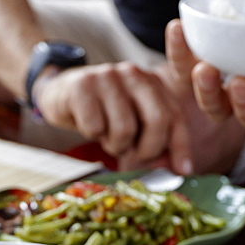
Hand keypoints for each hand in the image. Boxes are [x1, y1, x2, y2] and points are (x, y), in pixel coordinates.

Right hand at [34, 62, 193, 173]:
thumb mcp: (134, 125)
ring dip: (115, 145)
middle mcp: (134, 74)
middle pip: (158, 120)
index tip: (182, 171)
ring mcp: (107, 76)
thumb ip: (157, 143)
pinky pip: (95, 127)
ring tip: (107, 137)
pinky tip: (89, 125)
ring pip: (124, 129)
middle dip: (148, 149)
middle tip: (133, 156)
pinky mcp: (82, 85)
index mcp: (153, 82)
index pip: (175, 116)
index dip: (181, 147)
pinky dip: (92, 135)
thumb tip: (179, 170)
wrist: (61, 94)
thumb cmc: (103, 114)